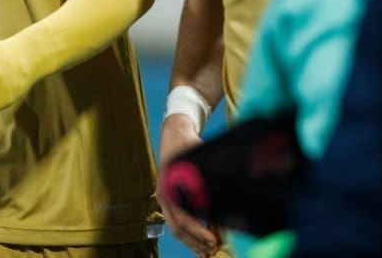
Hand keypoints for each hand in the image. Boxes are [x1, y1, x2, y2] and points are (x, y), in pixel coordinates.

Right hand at [158, 114, 218, 255]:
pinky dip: (187, 233)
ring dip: (191, 241)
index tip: (213, 241)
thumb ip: (203, 179)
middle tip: (212, 250)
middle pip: (177, 229)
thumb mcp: (197, 159)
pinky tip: (199, 240)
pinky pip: (176, 220)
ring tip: (206, 250)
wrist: (175, 134)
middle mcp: (164, 196)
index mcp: (169, 188)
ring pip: (176, 228)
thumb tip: (216, 199)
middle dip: (194, 243)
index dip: (198, 233)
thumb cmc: (188, 146)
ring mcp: (165, 198)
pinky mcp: (169, 199)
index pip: (183, 219)